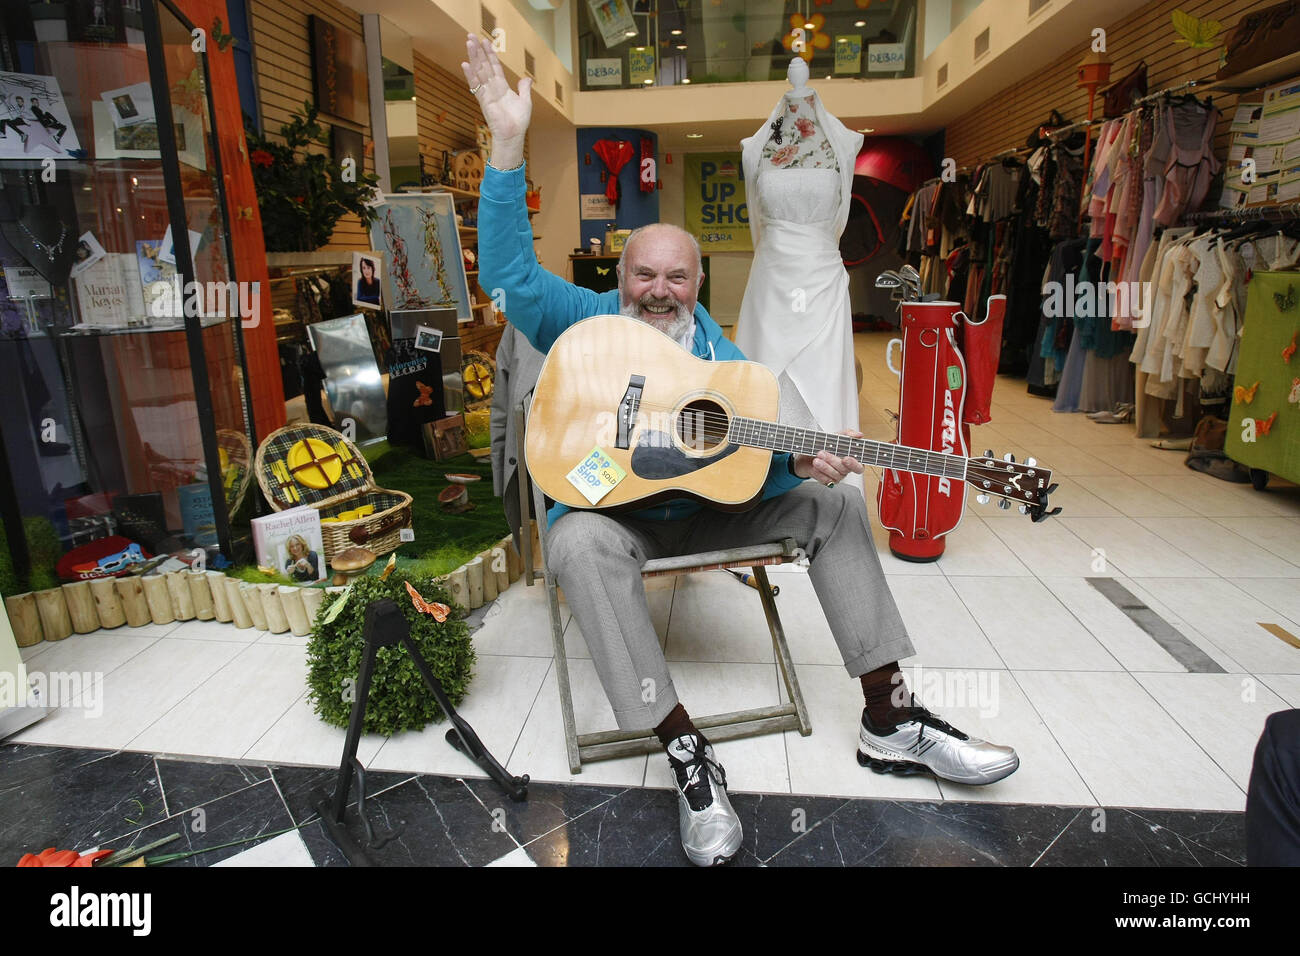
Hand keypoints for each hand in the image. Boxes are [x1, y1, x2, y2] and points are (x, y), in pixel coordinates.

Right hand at [461, 33, 531, 168]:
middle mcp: (492, 88)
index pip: (494, 66)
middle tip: (471, 36)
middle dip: (478, 50)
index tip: (485, 41)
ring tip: (469, 42)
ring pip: (479, 71)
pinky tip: (465, 64)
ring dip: (474, 57)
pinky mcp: (484, 101)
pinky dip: (470, 75)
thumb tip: (527, 79)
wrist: (513, 135)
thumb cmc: (518, 122)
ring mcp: (487, 93)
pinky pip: (476, 86)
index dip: (490, 54)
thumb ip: (524, 89)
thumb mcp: (525, 102)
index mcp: (502, 87)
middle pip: (483, 65)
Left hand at [793, 429, 864, 485]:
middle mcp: (846, 470)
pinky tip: (814, 467)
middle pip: (844, 469)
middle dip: (832, 460)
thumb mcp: (836, 437)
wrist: (808, 454)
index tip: (846, 458)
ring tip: (816, 459)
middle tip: (822, 453)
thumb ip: (848, 435)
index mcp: (852, 460)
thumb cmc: (825, 446)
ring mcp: (837, 477)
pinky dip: (818, 472)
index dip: (854, 464)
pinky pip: (825, 480)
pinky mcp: (827, 481)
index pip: (859, 467)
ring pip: (834, 475)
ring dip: (824, 467)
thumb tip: (859, 435)